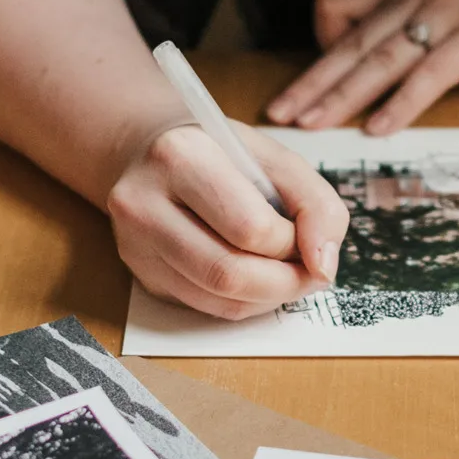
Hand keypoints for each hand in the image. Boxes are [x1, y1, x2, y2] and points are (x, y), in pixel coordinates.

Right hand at [106, 122, 349, 321]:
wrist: (148, 151)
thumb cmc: (218, 152)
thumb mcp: (273, 157)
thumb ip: (315, 203)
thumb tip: (323, 266)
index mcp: (180, 157)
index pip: (251, 228)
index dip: (294, 243)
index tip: (307, 236)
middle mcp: (143, 203)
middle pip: (228, 274)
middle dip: (285, 283)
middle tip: (310, 272)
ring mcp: (134, 244)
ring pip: (218, 300)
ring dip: (269, 298)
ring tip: (288, 274)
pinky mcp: (142, 274)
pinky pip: (205, 307)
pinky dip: (244, 302)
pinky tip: (256, 278)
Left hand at [264, 0, 458, 133]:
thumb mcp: (446, 21)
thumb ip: (405, 37)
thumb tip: (362, 77)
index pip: (336, 5)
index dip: (319, 44)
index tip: (310, 84)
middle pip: (350, 41)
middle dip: (311, 81)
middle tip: (278, 113)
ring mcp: (449, 11)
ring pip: (381, 59)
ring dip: (343, 96)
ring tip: (314, 125)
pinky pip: (429, 75)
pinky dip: (401, 104)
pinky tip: (378, 129)